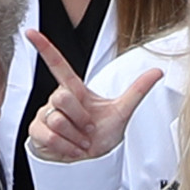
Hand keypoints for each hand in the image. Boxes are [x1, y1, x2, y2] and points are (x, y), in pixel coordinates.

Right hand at [23, 34, 162, 162]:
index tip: (31, 32)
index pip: (57, 64)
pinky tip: (72, 149)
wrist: (91, 157)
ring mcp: (45, 115)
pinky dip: (66, 147)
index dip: (44, 48)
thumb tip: (157, 71)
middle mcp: (58, 99)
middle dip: (81, 119)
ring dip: (75, 137)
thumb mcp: (122, 111)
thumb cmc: (102, 131)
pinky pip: (49, 137)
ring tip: (81, 140)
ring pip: (57, 120)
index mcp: (75, 89)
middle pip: (63, 97)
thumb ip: (137, 90)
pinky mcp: (37, 131)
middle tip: (89, 129)